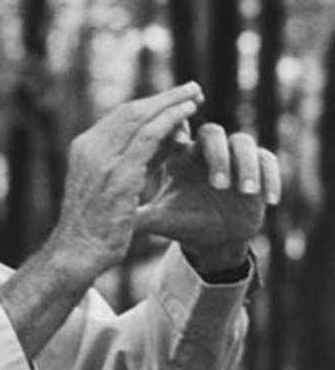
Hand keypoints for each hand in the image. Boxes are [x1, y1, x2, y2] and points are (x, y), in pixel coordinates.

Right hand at [50, 82, 205, 281]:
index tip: (173, 101)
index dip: (149, 106)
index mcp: (83, 150)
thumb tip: (165, 143)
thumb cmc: (93, 229)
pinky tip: (189, 111)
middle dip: (163, 97)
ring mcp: (102, 159)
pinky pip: (149, 135)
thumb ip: (133, 164)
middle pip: (130, 111)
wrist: (75, 253)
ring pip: (141, 117)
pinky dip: (170, 118)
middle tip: (191, 88)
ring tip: (196, 94)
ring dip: (171, 102)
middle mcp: (89, 148)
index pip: (119, 118)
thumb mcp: (110, 189)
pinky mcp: (118, 172)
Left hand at [136, 123, 280, 272]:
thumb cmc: (182, 222)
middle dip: (216, 153)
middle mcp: (208, 150)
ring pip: (242, 142)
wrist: (214, 238)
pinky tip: (267, 199)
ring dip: (244, 165)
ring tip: (240, 191)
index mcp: (181, 155)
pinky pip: (268, 162)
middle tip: (218, 183)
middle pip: (212, 133)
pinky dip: (270, 177)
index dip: (179, 131)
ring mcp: (236, 157)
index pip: (179, 131)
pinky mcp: (259, 169)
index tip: (180, 145)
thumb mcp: (156, 219)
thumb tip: (100, 219)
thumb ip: (132, 213)